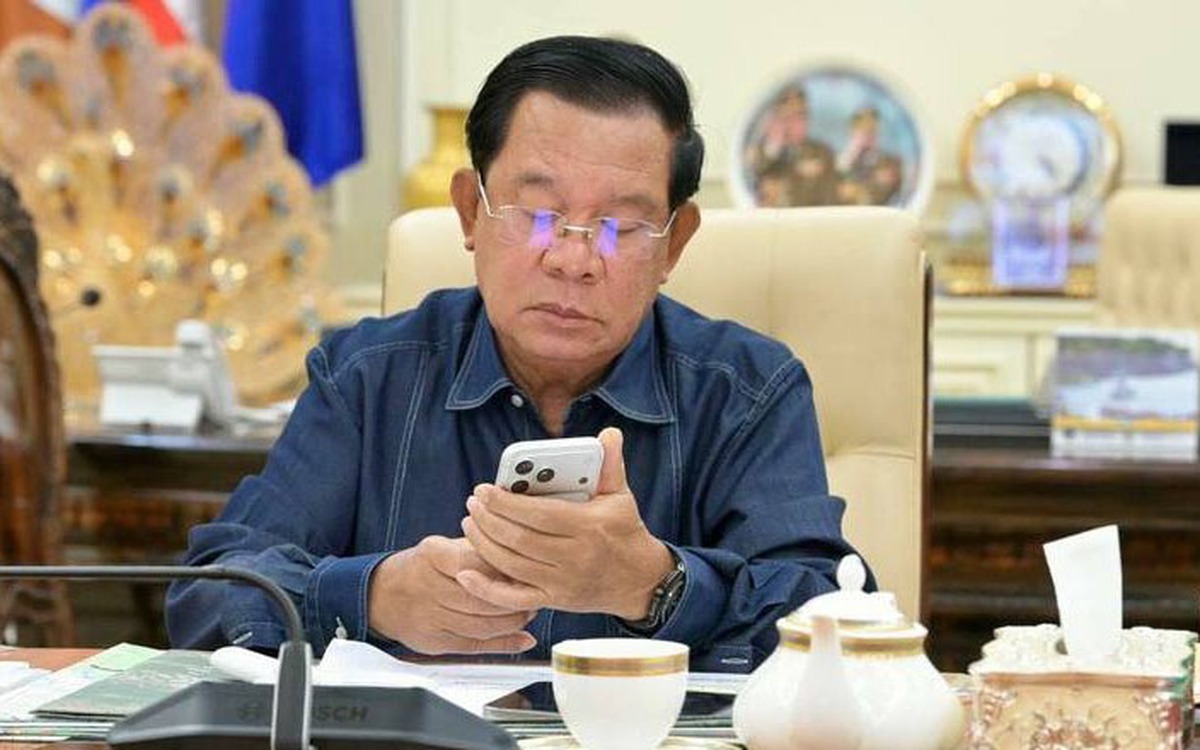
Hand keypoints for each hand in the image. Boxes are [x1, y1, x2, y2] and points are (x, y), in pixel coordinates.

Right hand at [367, 535, 536, 654]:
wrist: (381, 597)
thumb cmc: (423, 568)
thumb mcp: (445, 546)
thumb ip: (479, 552)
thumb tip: (521, 560)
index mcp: (432, 555)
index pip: (476, 564)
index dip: (504, 571)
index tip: (525, 570)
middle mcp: (428, 586)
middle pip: (480, 599)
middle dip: (513, 600)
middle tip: (534, 596)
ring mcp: (429, 617)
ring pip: (480, 625)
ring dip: (512, 622)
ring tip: (528, 612)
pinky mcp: (433, 642)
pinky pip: (473, 646)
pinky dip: (503, 644)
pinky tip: (522, 638)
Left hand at [459, 427, 674, 619]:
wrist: (641, 582)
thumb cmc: (625, 532)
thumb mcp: (621, 496)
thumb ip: (611, 464)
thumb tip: (609, 433)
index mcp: (590, 527)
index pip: (540, 514)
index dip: (507, 503)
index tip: (484, 489)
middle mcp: (575, 557)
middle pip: (520, 539)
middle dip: (489, 520)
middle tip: (472, 502)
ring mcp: (564, 582)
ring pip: (513, 565)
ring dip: (484, 544)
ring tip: (469, 523)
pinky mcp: (555, 601)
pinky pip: (515, 599)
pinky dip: (487, 589)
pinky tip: (466, 573)